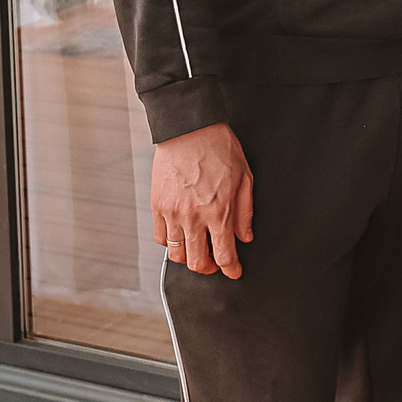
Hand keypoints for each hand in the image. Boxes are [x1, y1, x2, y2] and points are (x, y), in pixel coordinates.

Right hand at [151, 123, 253, 278]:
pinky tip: (182, 237)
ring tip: (198, 251)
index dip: (231, 269)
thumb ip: (245, 212)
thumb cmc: (220, 149)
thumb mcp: (245, 178)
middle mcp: (193, 217)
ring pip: (177, 254)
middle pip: (197, 262)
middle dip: (209, 268)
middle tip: (216, 263)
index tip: (235, 272)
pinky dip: (171, 244)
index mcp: (219, 212)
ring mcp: (172, 213)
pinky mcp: (157, 206)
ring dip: (189, 258)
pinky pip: (160, 238)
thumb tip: (245, 237)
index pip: (224, 255)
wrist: (189, 129)